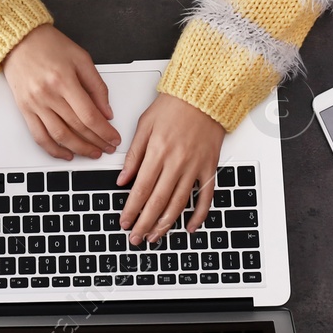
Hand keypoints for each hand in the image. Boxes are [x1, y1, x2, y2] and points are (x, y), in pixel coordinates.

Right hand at [2, 24, 119, 159]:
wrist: (17, 40)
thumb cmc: (49, 45)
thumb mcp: (81, 58)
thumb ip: (97, 86)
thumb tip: (107, 112)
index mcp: (64, 80)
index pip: (89, 115)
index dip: (104, 131)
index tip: (114, 138)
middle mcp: (48, 94)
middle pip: (76, 128)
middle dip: (96, 142)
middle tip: (108, 147)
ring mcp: (34, 104)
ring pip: (59, 136)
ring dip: (79, 149)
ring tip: (92, 152)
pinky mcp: (25, 109)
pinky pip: (39, 136)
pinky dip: (53, 149)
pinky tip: (66, 153)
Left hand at [117, 93, 224, 243]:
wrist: (204, 94)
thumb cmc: (174, 105)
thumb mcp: (144, 125)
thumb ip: (133, 155)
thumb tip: (122, 180)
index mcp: (158, 151)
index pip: (141, 189)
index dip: (131, 210)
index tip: (124, 222)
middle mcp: (177, 162)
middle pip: (158, 202)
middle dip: (145, 223)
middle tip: (136, 238)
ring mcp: (195, 166)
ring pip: (179, 203)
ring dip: (166, 224)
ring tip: (154, 236)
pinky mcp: (209, 167)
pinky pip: (206, 196)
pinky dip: (199, 215)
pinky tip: (190, 226)